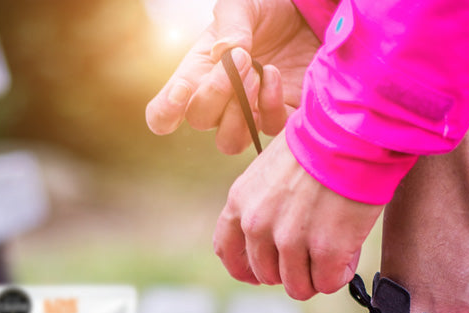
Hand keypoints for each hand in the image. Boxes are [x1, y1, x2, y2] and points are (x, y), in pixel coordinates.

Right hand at [145, 0, 319, 152]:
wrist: (306, 17)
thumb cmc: (264, 12)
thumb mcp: (242, 5)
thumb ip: (230, 23)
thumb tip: (224, 53)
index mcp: (194, 77)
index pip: (162, 115)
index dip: (164, 113)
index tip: (181, 91)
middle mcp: (216, 104)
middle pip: (199, 120)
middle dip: (216, 93)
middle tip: (243, 59)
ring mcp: (245, 117)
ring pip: (229, 142)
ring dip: (240, 110)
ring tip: (256, 71)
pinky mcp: (276, 118)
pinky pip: (268, 129)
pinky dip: (270, 105)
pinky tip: (273, 74)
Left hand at [214, 131, 384, 298]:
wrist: (354, 129)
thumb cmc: (320, 141)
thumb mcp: (270, 169)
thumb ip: (263, 204)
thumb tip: (275, 238)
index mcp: (240, 203)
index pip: (227, 251)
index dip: (245, 269)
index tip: (262, 274)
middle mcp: (257, 226)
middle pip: (266, 274)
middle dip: (290, 271)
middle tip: (313, 255)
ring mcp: (290, 240)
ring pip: (297, 286)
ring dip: (315, 276)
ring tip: (334, 252)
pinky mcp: (326, 250)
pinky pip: (327, 283)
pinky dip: (339, 274)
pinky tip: (348, 254)